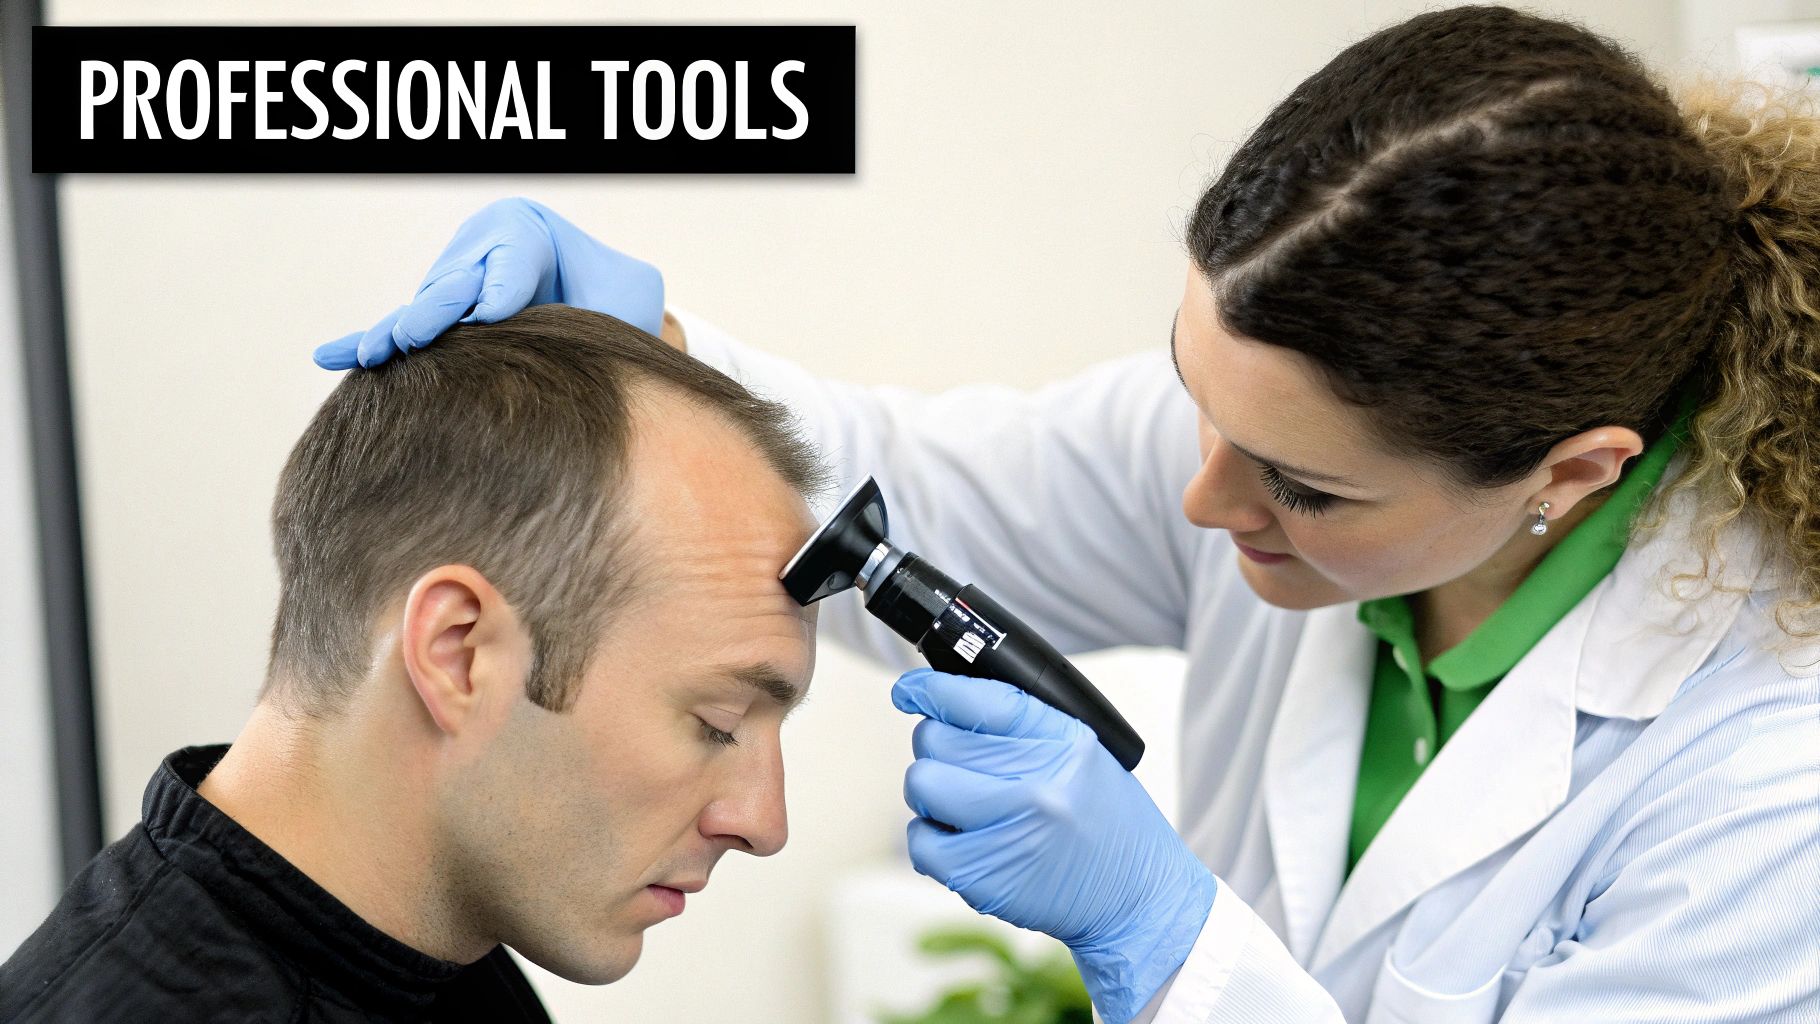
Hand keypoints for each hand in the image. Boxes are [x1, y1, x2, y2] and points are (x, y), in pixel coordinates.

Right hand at [314, 197, 664, 368]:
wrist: (604, 315)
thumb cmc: (618, 303)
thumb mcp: (624, 299)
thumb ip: (598, 314)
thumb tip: (555, 339)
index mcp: (524, 228)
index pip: (512, 253)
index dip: (504, 285)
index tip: (494, 314)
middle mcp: (477, 248)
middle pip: (455, 281)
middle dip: (436, 310)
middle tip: (417, 336)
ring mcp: (448, 282)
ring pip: (428, 312)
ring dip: (403, 336)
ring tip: (377, 357)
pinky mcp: (434, 318)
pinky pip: (397, 330)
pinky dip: (368, 342)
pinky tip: (333, 356)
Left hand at [892, 669, 1215, 1023]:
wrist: (1138, 897)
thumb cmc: (1106, 821)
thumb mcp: (1083, 752)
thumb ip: (1024, 725)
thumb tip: (947, 699)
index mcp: (1064, 742)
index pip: (978, 699)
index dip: (932, 689)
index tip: (911, 690)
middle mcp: (1038, 783)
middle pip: (936, 739)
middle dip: (937, 747)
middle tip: (960, 765)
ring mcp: (1009, 832)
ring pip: (922, 783)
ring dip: (931, 792)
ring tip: (964, 805)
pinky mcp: (984, 876)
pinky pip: (920, 840)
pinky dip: (929, 837)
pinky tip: (960, 839)